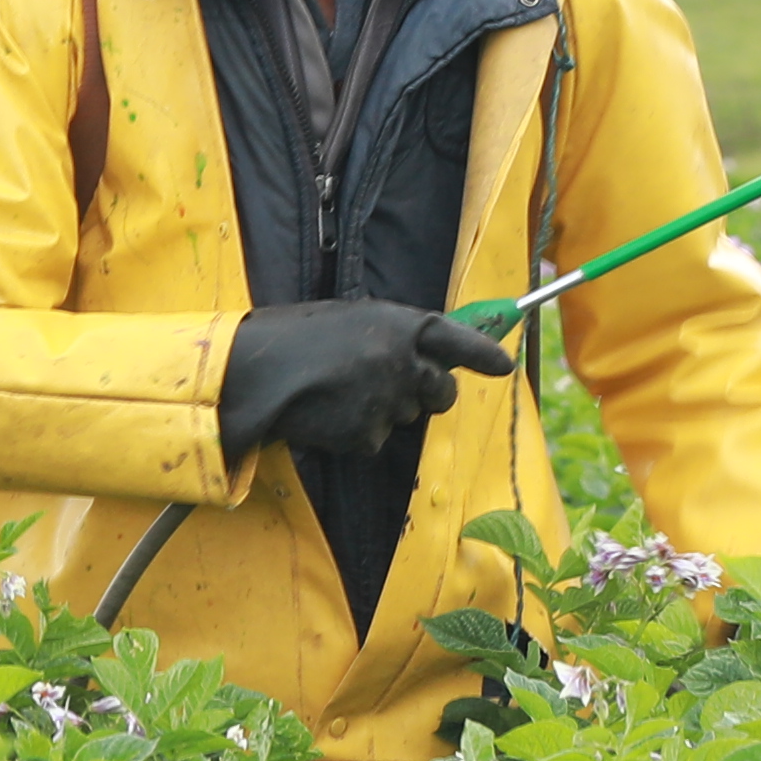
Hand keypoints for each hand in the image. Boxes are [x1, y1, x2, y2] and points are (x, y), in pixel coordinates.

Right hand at [216, 298, 516, 468]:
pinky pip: (374, 440)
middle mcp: (402, 361)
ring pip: (405, 416)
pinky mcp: (368, 434)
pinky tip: (327, 416)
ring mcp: (388, 400)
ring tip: (339, 392)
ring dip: (383, 410)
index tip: (505, 366)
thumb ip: (391, 337)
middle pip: (442, 390)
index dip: (483, 353)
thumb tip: (422, 356)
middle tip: (399, 388)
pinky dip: (354, 433)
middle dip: (431, 394)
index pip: (456, 339)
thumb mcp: (350, 320)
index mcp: (398, 324)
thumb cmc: (296, 339)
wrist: (255, 373)